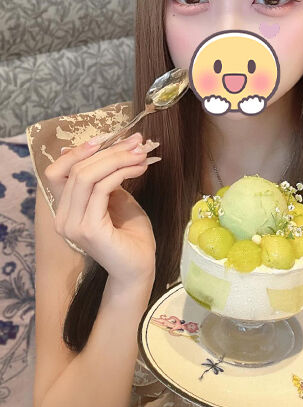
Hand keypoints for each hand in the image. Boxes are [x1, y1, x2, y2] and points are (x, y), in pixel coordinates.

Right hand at [44, 131, 159, 285]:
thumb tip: (110, 147)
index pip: (58, 171)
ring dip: (117, 159)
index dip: (79, 151)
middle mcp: (63, 218)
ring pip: (86, 176)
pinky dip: (120, 173)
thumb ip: (106, 179)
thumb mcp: (116, 199)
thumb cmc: (130, 235)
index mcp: (65, 210)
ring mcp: (73, 225)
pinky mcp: (89, 229)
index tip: (108, 137)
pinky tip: (138, 169)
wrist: (139, 268)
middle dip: (108, 151)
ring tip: (141, 155)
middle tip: (136, 143)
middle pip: (76, 169)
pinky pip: (101, 189)